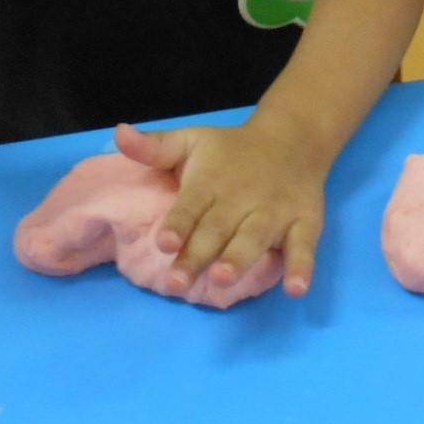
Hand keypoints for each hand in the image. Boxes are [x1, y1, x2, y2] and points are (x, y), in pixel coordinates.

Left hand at [115, 112, 328, 298]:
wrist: (293, 138)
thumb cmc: (231, 150)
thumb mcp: (191, 140)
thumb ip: (155, 146)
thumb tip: (119, 133)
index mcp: (211, 181)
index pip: (191, 205)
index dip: (178, 224)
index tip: (164, 243)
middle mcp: (242, 199)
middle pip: (217, 230)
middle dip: (198, 256)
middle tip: (178, 283)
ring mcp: (275, 212)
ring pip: (255, 239)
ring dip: (239, 259)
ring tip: (222, 279)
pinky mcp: (304, 223)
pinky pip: (304, 247)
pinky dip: (302, 268)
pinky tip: (296, 290)